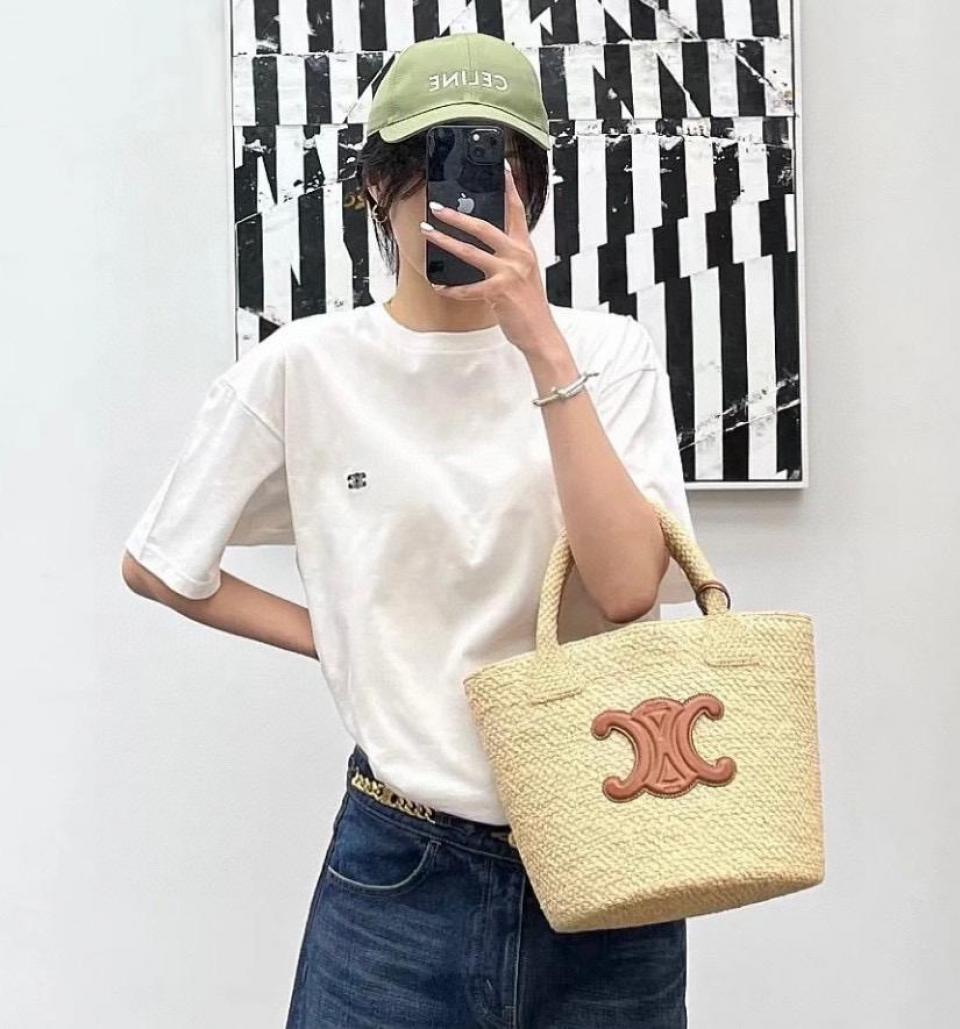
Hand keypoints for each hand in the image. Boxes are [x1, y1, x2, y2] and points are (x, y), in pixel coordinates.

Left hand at [420, 160, 558, 354]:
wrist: (540, 333)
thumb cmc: (529, 305)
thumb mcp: (523, 274)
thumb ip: (508, 257)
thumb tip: (483, 245)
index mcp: (525, 249)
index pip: (517, 211)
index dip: (510, 187)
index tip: (502, 167)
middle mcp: (518, 256)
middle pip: (484, 227)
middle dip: (457, 216)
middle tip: (438, 207)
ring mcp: (509, 273)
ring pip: (470, 252)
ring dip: (445, 241)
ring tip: (428, 232)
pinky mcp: (499, 292)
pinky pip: (468, 288)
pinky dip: (452, 289)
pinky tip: (440, 287)